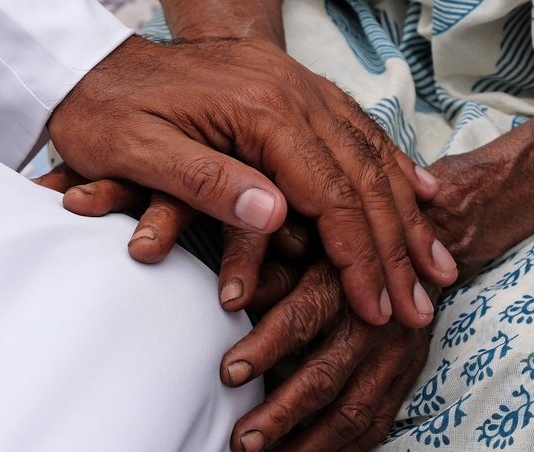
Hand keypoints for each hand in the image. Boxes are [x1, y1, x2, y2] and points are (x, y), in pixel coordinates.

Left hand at [49, 34, 455, 326]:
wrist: (96, 63)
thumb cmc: (108, 111)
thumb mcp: (137, 150)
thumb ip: (206, 182)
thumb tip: (275, 217)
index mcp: (260, 112)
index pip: (328, 195)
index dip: (357, 256)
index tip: (377, 307)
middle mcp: (292, 95)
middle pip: (362, 179)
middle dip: (395, 249)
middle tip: (419, 306)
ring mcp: (298, 90)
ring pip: (371, 156)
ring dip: (406, 215)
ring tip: (436, 266)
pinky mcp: (294, 94)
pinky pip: (359, 131)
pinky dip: (393, 167)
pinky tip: (418, 191)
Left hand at [219, 260, 429, 451]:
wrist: (411, 250)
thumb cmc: (342, 246)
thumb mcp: (306, 243)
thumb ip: (269, 269)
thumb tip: (230, 295)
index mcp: (342, 282)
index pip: (300, 318)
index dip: (264, 347)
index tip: (227, 374)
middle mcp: (373, 320)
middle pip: (325, 377)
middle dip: (280, 416)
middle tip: (242, 442)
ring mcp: (394, 354)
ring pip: (351, 413)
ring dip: (307, 449)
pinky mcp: (407, 376)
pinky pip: (376, 426)